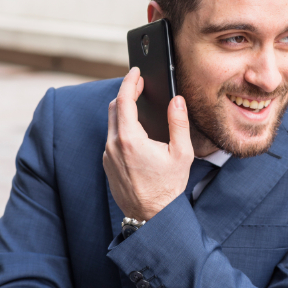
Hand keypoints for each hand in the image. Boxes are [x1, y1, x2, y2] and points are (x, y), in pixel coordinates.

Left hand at [103, 68, 193, 220]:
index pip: (124, 100)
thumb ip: (178, 123)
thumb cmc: (167, 187)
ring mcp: (107, 155)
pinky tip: (134, 129)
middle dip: (125, 92)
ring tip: (137, 103)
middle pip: (114, 108)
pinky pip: (111, 138)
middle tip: (139, 84)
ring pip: (111, 123)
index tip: (136, 72)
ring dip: (123, 110)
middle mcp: (113, 145)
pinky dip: (120, 127)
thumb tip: (176, 101)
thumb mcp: (181, 153)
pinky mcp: (106, 163)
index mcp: (130, 139)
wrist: (150, 216)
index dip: (129, 82)